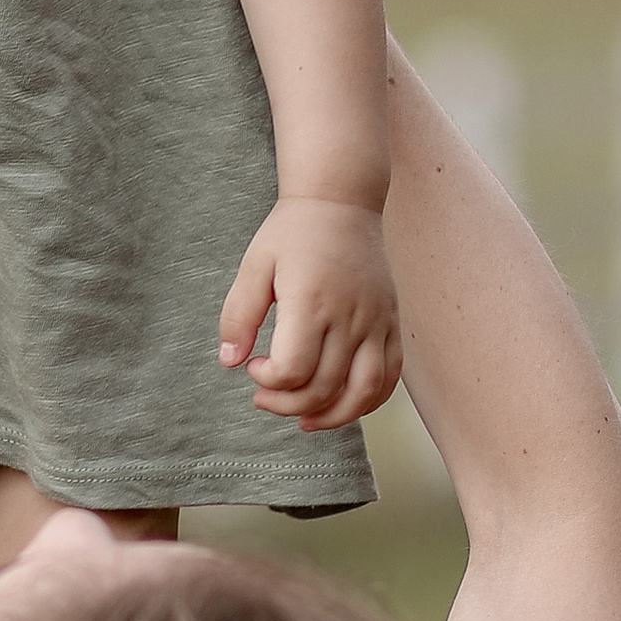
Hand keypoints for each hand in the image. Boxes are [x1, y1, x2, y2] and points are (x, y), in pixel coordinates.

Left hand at [218, 198, 402, 428]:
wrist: (342, 201)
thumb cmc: (292, 233)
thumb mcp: (254, 266)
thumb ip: (238, 315)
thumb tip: (229, 361)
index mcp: (311, 302)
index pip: (293, 370)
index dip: (268, 382)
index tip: (253, 365)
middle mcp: (349, 316)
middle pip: (323, 388)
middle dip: (286, 404)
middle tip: (263, 395)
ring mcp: (376, 322)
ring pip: (362, 393)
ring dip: (331, 417)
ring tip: (302, 419)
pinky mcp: (391, 324)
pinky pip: (389, 378)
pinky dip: (367, 402)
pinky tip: (340, 406)